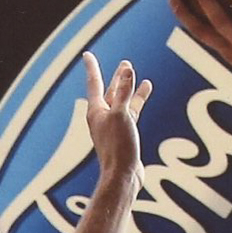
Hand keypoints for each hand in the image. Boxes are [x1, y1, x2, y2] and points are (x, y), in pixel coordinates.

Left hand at [81, 52, 151, 186]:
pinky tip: (144, 96)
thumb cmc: (118, 148)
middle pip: (110, 91)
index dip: (92, 67)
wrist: (122, 177)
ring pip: (122, 102)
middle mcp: (103, 118)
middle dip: (117, 77)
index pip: (94, 83)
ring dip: (129, 89)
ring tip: (138, 76)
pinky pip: (131, 113)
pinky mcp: (126, 137)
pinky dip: (137, 102)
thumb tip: (127, 70)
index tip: (87, 55)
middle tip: (124, 64)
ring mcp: (114, 127)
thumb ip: (124, 92)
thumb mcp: (121, 115)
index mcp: (96, 111)